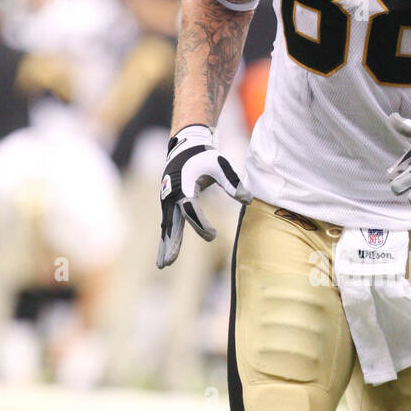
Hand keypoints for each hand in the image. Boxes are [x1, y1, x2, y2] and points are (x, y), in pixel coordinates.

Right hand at [156, 123, 250, 268]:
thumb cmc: (205, 157)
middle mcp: (172, 194)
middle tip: (169, 262)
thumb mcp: (221, 166)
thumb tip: (248, 200)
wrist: (186, 146)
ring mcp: (167, 200)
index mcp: (184, 186)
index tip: (213, 236)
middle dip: (172, 243)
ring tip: (162, 265)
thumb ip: (233, 184)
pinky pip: (167, 224)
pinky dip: (167, 238)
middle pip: (173, 223)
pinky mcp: (168, 203)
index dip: (200, 224)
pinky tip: (165, 253)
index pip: (191, 209)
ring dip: (166, 245)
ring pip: (167, 226)